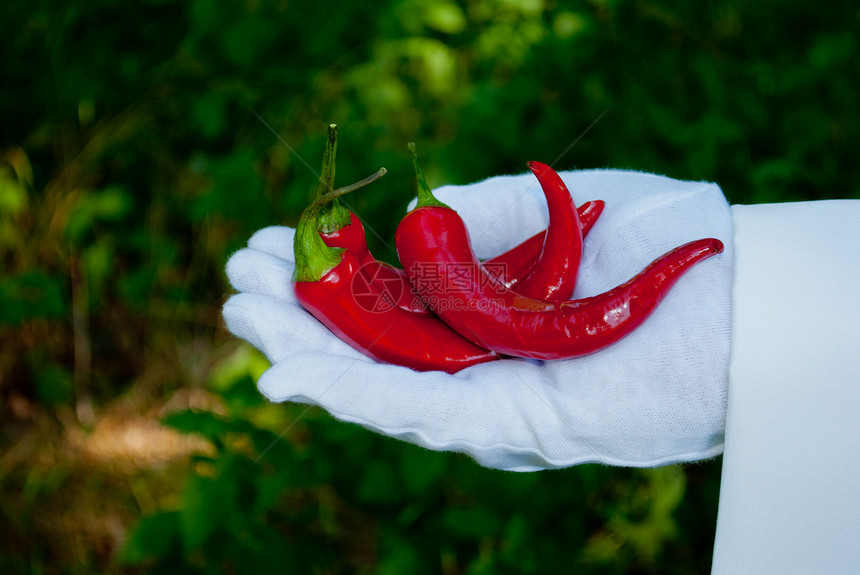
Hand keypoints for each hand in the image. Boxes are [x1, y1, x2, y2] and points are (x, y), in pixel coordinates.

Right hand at [223, 169, 732, 470]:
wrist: (739, 292)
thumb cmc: (656, 244)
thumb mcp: (550, 209)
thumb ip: (474, 220)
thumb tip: (405, 227)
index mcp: (489, 314)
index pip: (390, 304)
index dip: (330, 278)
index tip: (278, 241)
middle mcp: (483, 363)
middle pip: (372, 349)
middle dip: (300, 316)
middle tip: (237, 278)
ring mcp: (493, 399)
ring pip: (379, 384)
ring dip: (305, 352)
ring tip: (243, 311)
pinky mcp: (510, 426)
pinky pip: (416, 411)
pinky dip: (349, 391)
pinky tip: (291, 367)